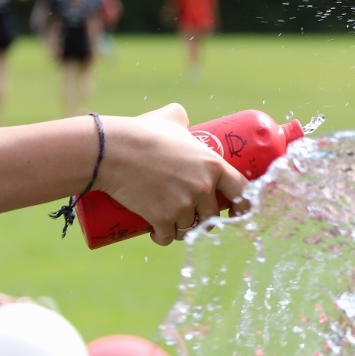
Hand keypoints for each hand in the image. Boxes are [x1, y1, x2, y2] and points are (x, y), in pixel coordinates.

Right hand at [95, 104, 250, 245]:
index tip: (235, 211)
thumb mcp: (172, 118)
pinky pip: (168, 237)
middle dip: (203, 219)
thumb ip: (184, 119)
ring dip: (183, 229)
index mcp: (214, 165)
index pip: (241, 190)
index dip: (242, 204)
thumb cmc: (142, 132)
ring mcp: (183, 206)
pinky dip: (163, 238)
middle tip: (190, 213)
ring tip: (172, 222)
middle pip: (213, 216)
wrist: (113, 151)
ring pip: (190, 229)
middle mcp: (203, 188)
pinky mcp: (162, 219)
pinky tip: (160, 234)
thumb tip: (185, 120)